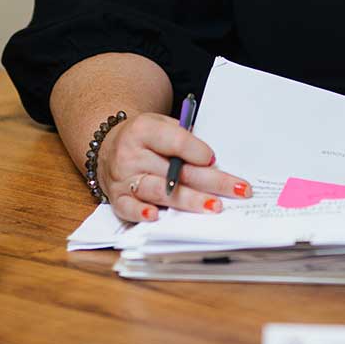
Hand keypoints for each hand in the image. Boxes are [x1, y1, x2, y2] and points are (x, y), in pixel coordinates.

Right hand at [97, 111, 251, 221]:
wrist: (108, 145)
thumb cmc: (145, 138)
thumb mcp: (162, 126)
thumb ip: (184, 140)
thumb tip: (213, 163)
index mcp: (143, 130)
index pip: (174, 141)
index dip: (196, 151)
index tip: (214, 159)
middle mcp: (130, 155)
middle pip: (175, 171)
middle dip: (210, 182)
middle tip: (236, 190)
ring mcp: (122, 178)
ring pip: (158, 191)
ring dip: (188, 200)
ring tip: (213, 206)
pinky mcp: (116, 198)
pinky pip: (128, 209)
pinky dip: (141, 214)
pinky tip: (156, 217)